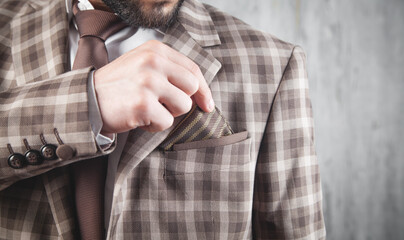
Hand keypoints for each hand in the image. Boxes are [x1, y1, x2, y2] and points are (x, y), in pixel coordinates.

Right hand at [93, 40, 214, 133]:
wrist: (86, 99)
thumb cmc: (118, 85)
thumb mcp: (143, 65)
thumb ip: (170, 70)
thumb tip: (201, 92)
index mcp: (155, 50)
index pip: (193, 70)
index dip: (203, 90)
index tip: (207, 104)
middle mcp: (153, 62)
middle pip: (192, 88)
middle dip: (182, 102)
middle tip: (162, 104)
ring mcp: (148, 82)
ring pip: (183, 106)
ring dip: (168, 114)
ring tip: (148, 109)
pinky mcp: (143, 104)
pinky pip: (166, 122)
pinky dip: (154, 126)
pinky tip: (139, 118)